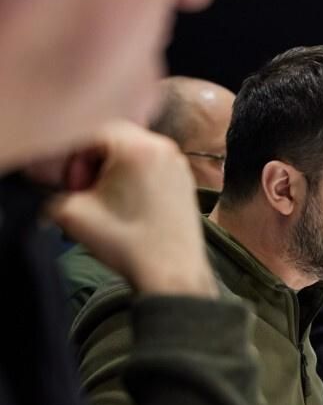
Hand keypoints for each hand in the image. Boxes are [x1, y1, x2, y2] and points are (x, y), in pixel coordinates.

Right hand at [46, 120, 217, 297]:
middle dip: (92, 162)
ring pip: (132, 151)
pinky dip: (133, 177)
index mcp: (137, 146)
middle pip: (113, 138)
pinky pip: (151, 165)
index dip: (73, 157)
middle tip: (87, 191)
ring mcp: (179, 162)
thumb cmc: (127, 242)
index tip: (72, 185)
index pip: (90, 131)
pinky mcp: (186, 180)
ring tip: (108, 200)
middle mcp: (163, 146)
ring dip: (112, 169)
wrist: (173, 273)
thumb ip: (54, 190)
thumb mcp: (73, 213)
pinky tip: (129, 205)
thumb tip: (58, 187)